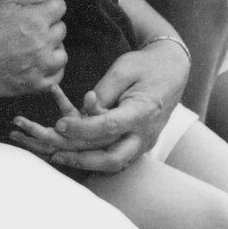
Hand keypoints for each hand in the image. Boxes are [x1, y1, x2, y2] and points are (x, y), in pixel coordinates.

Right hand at [0, 0, 67, 98]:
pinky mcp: (33, 85)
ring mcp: (39, 66)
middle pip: (61, 28)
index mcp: (34, 19)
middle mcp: (42, 42)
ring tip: (36, 48)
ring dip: (52, 49)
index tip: (37, 11)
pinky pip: (57, 77)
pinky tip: (38, 65)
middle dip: (49, 26)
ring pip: (62, 53)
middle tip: (30, 30)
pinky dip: (51, 70)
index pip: (60, 6)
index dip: (49, 6)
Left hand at [9, 41, 186, 174]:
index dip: (82, 128)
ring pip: (114, 163)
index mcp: (143, 112)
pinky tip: (73, 155)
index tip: (58, 124)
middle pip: (113, 158)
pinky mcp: (139, 144)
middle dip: (82, 159)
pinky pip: (116, 158)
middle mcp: (145, 134)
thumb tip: (80, 113)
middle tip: (54, 153)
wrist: (173, 71)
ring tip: (57, 156)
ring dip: (85, 163)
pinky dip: (95, 159)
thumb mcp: (122, 70)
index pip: (109, 126)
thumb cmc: (145, 66)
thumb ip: (102, 92)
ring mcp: (144, 143)